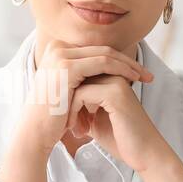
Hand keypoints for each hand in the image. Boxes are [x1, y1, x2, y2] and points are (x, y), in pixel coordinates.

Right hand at [0, 39, 150, 181]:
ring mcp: (60, 55)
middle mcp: (56, 48)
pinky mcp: (67, 66)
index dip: (118, 59)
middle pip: (101, 49)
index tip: (137, 71)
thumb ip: (82, 76)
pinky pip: (103, 63)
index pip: (94, 51)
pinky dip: (121, 70)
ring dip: (128, 65)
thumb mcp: (68, 90)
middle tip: (146, 73)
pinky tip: (133, 80)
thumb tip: (105, 72)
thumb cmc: (52, 118)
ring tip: (144, 78)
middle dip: (127, 61)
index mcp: (56, 51)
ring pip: (105, 54)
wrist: (35, 133)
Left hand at [67, 75, 182, 181]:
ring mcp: (116, 83)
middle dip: (67, 102)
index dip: (69, 99)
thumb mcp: (94, 119)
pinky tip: (80, 131)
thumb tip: (57, 102)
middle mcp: (115, 76)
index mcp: (112, 79)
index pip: (79, 77)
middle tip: (69, 126)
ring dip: (69, 109)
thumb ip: (80, 106)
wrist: (144, 155)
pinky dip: (74, 112)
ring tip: (74, 130)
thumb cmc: (120, 139)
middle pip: (76, 78)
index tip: (70, 122)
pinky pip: (81, 94)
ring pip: (76, 85)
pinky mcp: (115, 94)